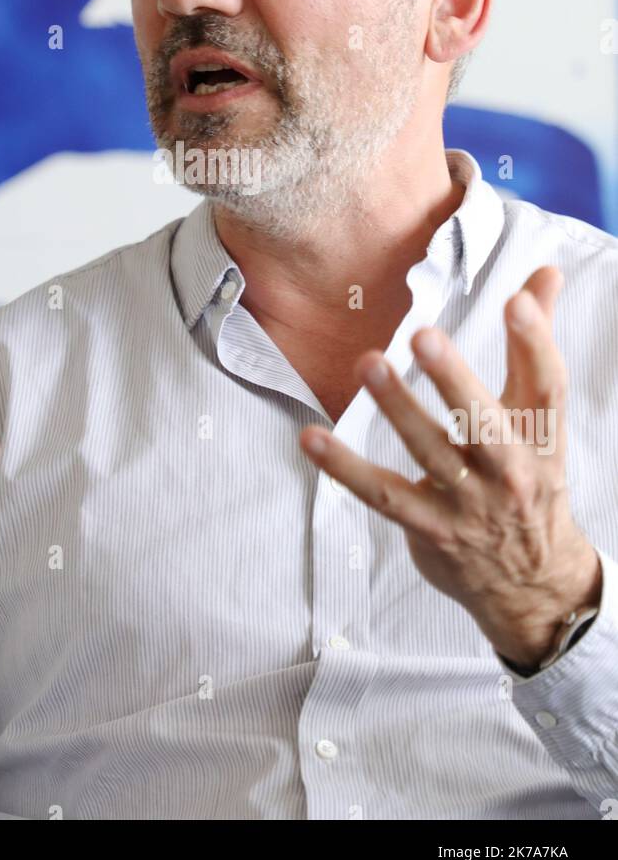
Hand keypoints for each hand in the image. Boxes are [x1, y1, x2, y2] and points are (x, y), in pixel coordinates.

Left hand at [300, 266, 601, 668]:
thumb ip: (534, 343)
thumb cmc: (531, 482)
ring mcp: (469, 505)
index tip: (519, 301)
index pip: (547, 388)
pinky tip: (312, 438)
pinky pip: (383, 494)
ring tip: (367, 365)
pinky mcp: (429, 528)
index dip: (536, 343)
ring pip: (430, 452)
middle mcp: (510, 472)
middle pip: (485, 423)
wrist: (534, 584)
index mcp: (542, 440)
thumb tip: (545, 275)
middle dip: (454, 379)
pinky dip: (346, 468)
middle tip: (422, 335)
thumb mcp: (542, 420)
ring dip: (397, 409)